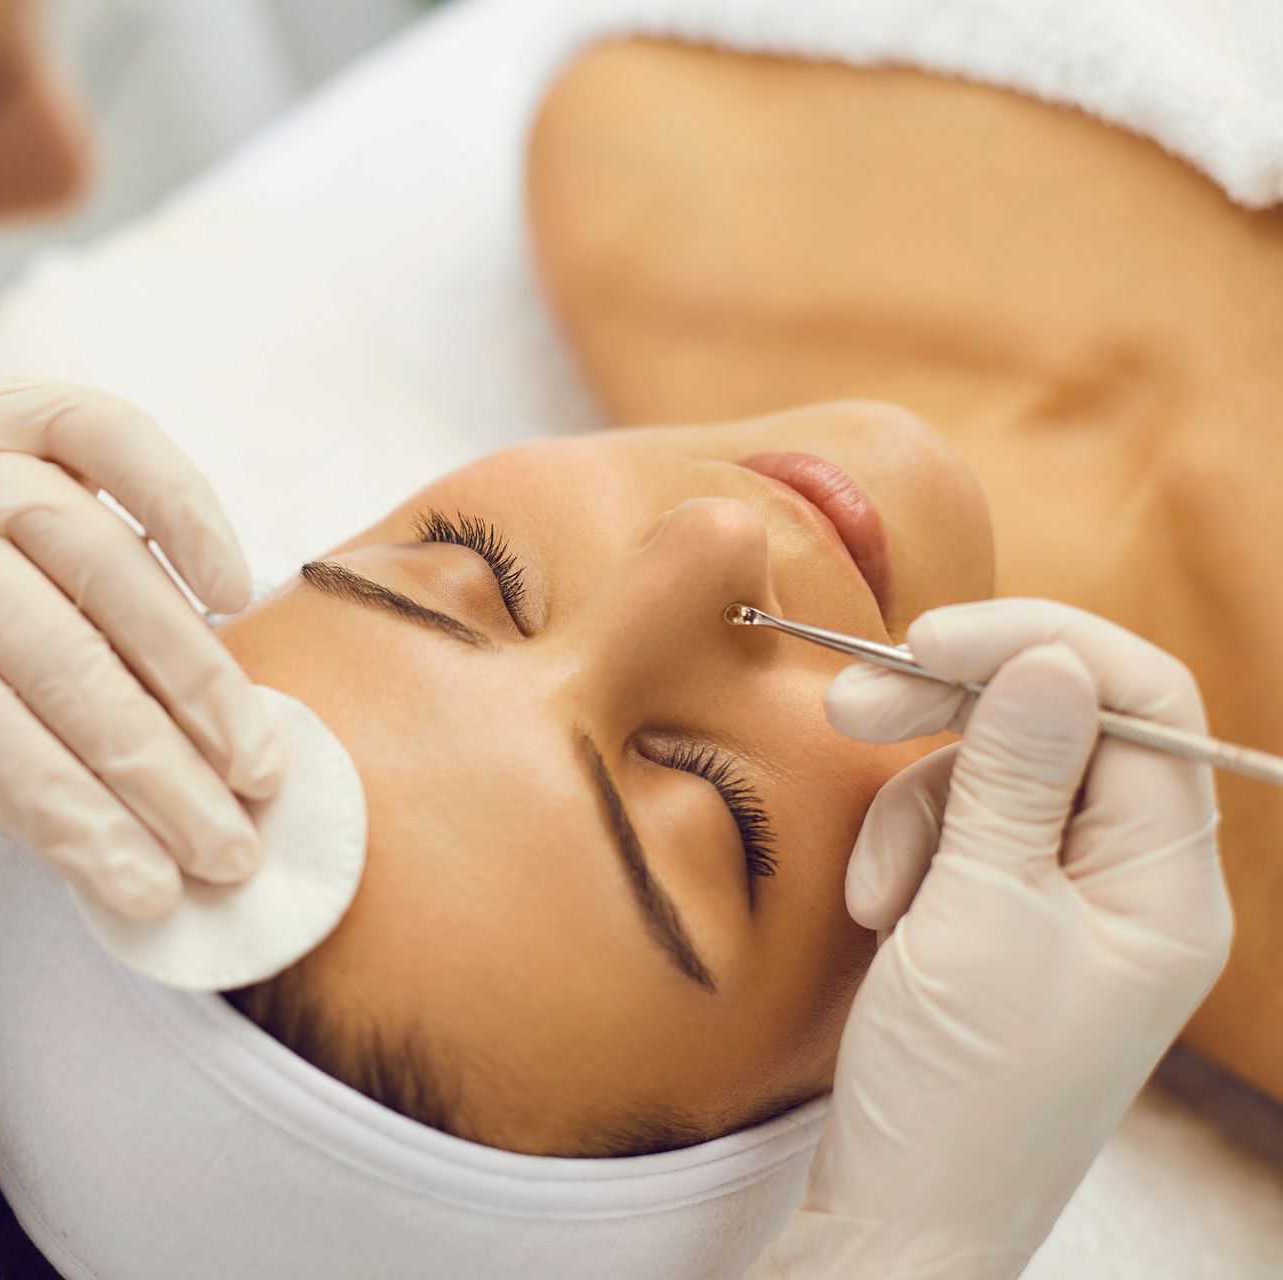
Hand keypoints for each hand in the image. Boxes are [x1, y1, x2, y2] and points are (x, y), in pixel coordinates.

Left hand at [0, 376, 285, 918]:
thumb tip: (128, 843)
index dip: (71, 815)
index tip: (151, 890)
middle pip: (52, 651)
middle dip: (155, 766)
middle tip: (229, 845)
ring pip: (101, 557)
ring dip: (194, 675)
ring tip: (252, 762)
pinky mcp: (9, 399)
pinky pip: (114, 439)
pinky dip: (186, 513)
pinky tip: (233, 596)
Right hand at [750, 599, 1231, 1277]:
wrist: (903, 1218)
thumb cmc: (958, 1096)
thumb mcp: (978, 917)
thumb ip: (1010, 777)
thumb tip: (1045, 659)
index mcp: (1168, 884)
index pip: (1143, 702)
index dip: (1039, 647)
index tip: (931, 639)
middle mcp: (1132, 883)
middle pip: (1061, 725)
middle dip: (952, 709)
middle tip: (851, 705)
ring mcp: (1065, 902)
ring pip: (993, 774)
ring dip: (913, 804)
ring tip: (875, 891)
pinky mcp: (1002, 921)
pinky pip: (958, 830)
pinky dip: (904, 851)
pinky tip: (876, 911)